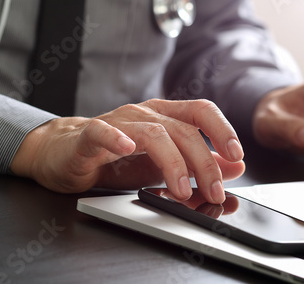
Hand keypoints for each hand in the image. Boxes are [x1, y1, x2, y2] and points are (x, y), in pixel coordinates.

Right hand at [11, 99, 244, 202]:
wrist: (66, 154)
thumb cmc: (115, 159)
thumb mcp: (164, 164)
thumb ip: (198, 164)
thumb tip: (235, 167)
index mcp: (165, 116)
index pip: (201, 111)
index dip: (222, 129)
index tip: (237, 155)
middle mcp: (145, 114)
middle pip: (183, 129)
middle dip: (203, 163)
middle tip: (213, 191)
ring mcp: (117, 122)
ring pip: (153, 134)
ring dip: (173, 162)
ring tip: (181, 190)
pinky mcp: (89, 136)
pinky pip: (102, 132)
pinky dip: (115, 138)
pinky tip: (125, 149)